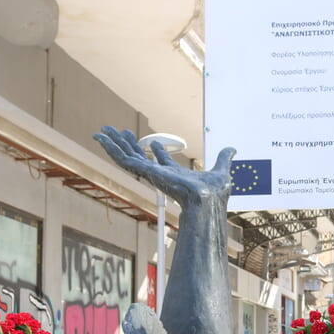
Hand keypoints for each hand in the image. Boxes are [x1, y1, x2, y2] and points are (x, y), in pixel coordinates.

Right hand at [93, 127, 234, 204]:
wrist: (208, 201)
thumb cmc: (215, 194)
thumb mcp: (221, 171)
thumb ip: (224, 159)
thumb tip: (233, 149)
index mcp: (175, 175)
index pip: (162, 162)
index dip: (157, 151)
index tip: (151, 141)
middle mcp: (160, 175)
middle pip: (140, 157)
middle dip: (129, 145)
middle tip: (118, 132)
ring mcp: (150, 174)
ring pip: (126, 157)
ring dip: (113, 144)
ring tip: (101, 132)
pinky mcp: (144, 173)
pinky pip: (123, 160)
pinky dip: (110, 149)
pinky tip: (100, 139)